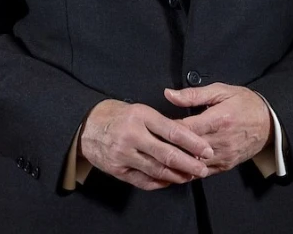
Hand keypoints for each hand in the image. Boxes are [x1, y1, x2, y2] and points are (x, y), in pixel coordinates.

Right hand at [78, 100, 213, 190]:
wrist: (86, 126)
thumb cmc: (117, 115)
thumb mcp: (139, 109)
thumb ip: (161, 123)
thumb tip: (187, 137)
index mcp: (140, 115)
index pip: (173, 131)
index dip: (193, 143)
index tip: (207, 150)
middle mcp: (132, 135)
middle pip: (167, 154)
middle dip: (189, 163)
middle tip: (203, 169)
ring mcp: (123, 154)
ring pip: (157, 170)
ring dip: (177, 175)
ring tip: (190, 176)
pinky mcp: (118, 169)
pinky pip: (143, 180)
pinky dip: (160, 182)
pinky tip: (170, 180)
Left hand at [164, 84, 271, 174]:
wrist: (269, 122)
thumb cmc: (244, 102)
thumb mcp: (220, 91)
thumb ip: (193, 94)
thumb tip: (168, 94)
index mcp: (218, 120)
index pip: (186, 129)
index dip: (168, 129)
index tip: (154, 127)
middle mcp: (220, 141)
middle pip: (187, 149)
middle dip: (168, 147)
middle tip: (150, 144)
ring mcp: (224, 155)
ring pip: (193, 164)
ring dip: (176, 161)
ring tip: (158, 157)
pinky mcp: (226, 165)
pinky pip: (203, 172)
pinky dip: (188, 171)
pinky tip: (175, 167)